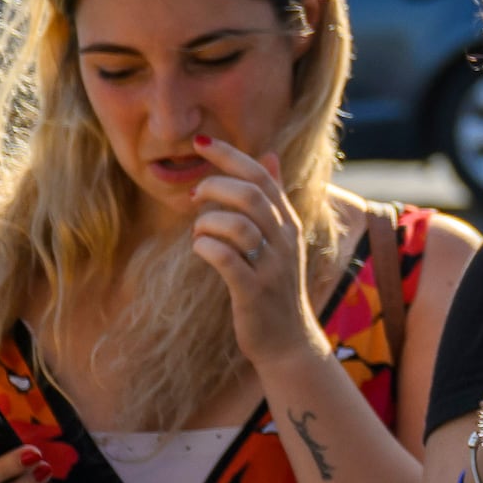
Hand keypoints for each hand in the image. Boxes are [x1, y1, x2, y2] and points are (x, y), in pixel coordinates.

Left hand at [190, 137, 314, 365]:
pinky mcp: (254, 291)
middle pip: (250, 195)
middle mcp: (285, 240)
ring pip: (237, 225)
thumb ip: (275, 197)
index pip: (261, 176)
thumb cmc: (275, 286)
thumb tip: (268, 155)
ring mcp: (271, 266)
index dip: (230, 155)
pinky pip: (226, 259)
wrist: (288, 341)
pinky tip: (200, 250)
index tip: (200, 141)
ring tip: (199, 233)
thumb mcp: (281, 238)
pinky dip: (205, 248)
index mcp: (288, 223)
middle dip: (215, 186)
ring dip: (207, 223)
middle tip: (194, 196)